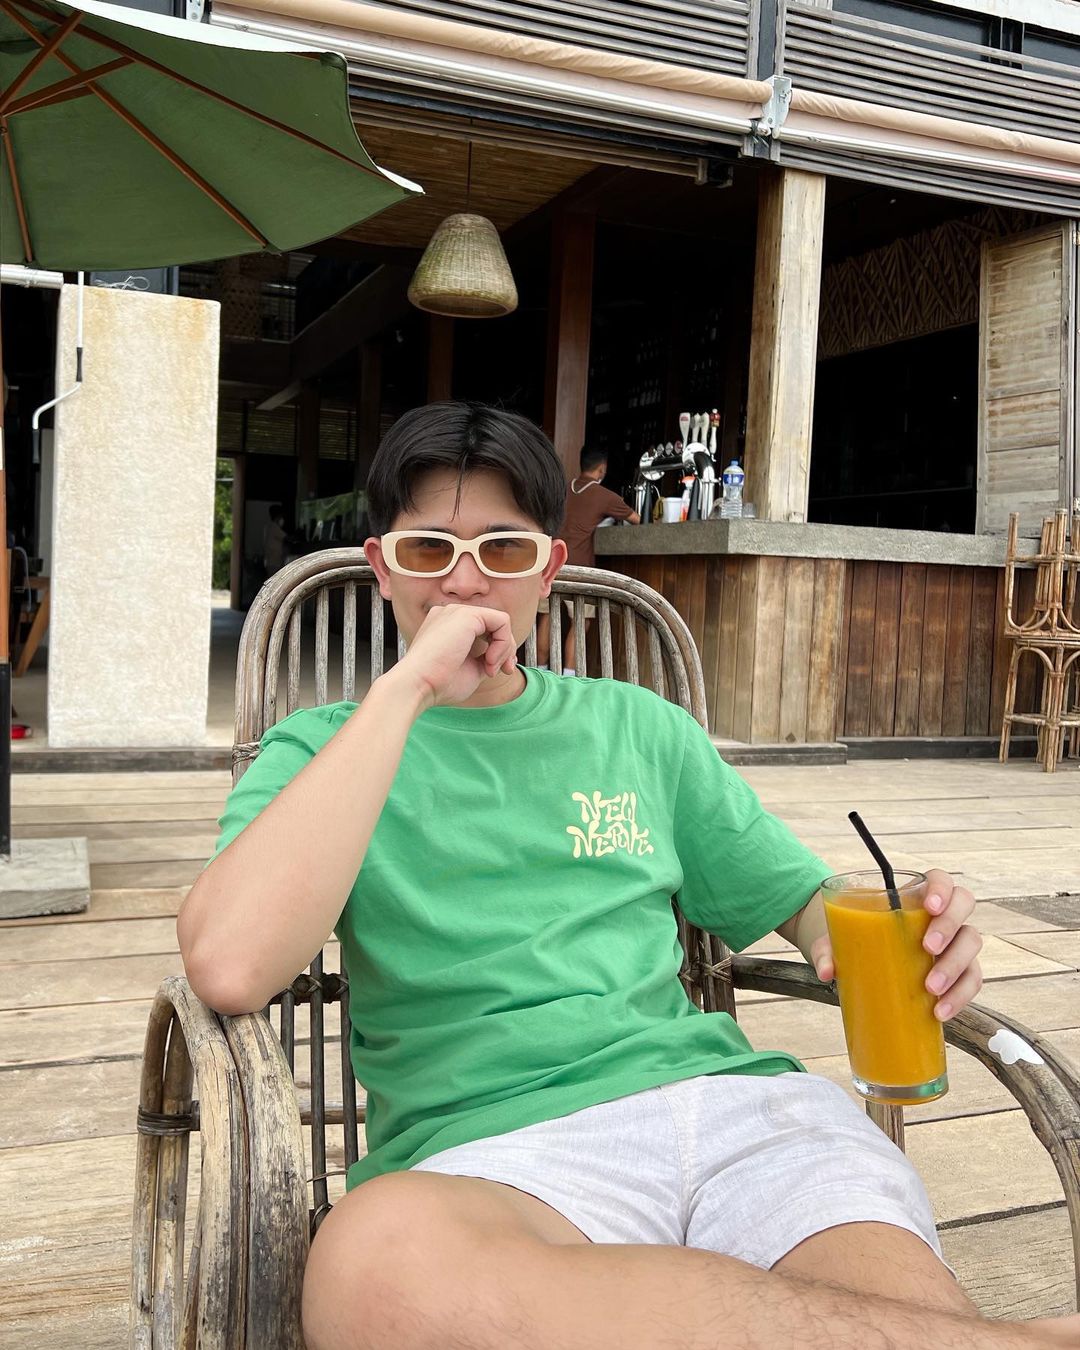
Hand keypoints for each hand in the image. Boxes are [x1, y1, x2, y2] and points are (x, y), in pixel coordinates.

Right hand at [389, 603, 519, 708]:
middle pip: (493, 624)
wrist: (417, 685)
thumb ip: (485, 658)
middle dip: (506, 649)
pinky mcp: (467, 615)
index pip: (482, 629)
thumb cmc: (438, 684)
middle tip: (503, 671)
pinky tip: (489, 660)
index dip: (498, 649)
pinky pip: (502, 621)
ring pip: (500, 622)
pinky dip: (503, 643)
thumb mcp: (470, 670)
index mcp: (446, 626)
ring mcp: (457, 611)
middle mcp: (450, 614)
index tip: (498, 671)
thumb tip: (504, 655)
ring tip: (490, 669)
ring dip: (504, 649)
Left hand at [809, 868, 982, 1021]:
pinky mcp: (959, 972)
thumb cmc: (858, 939)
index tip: (930, 906)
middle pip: (964, 906)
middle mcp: (941, 915)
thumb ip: (828, 950)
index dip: (942, 889)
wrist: (866, 961)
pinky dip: (960, 996)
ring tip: (930, 988)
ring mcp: (954, 942)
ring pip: (972, 943)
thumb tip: (826, 971)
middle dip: (949, 926)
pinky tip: (940, 1011)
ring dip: (955, 966)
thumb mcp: (838, 938)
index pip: (941, 879)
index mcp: (916, 895)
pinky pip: (971, 980)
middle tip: (927, 948)